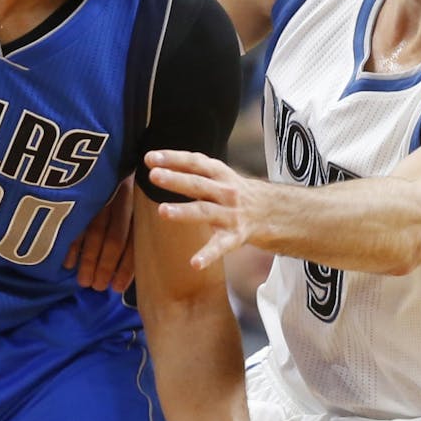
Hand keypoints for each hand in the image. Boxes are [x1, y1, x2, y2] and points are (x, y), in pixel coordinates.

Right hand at [64, 175, 134, 291]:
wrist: (107, 149)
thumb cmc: (122, 187)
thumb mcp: (134, 203)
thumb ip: (134, 230)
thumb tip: (125, 272)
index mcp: (138, 205)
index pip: (133, 241)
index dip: (126, 267)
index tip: (117, 289)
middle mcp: (121, 200)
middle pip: (113, 239)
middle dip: (105, 266)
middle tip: (96, 287)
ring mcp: (100, 194)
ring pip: (94, 232)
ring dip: (88, 260)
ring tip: (83, 282)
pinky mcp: (81, 190)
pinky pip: (76, 221)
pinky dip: (71, 244)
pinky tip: (68, 263)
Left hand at [145, 150, 255, 268]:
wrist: (271, 211)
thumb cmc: (231, 191)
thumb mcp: (216, 173)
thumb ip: (189, 168)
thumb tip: (152, 159)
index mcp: (219, 173)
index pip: (194, 162)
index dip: (173, 158)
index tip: (150, 157)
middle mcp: (225, 192)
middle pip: (198, 185)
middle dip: (176, 179)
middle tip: (154, 176)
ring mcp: (230, 214)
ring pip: (204, 211)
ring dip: (183, 211)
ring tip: (162, 211)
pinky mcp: (234, 236)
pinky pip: (219, 246)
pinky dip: (207, 255)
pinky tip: (194, 263)